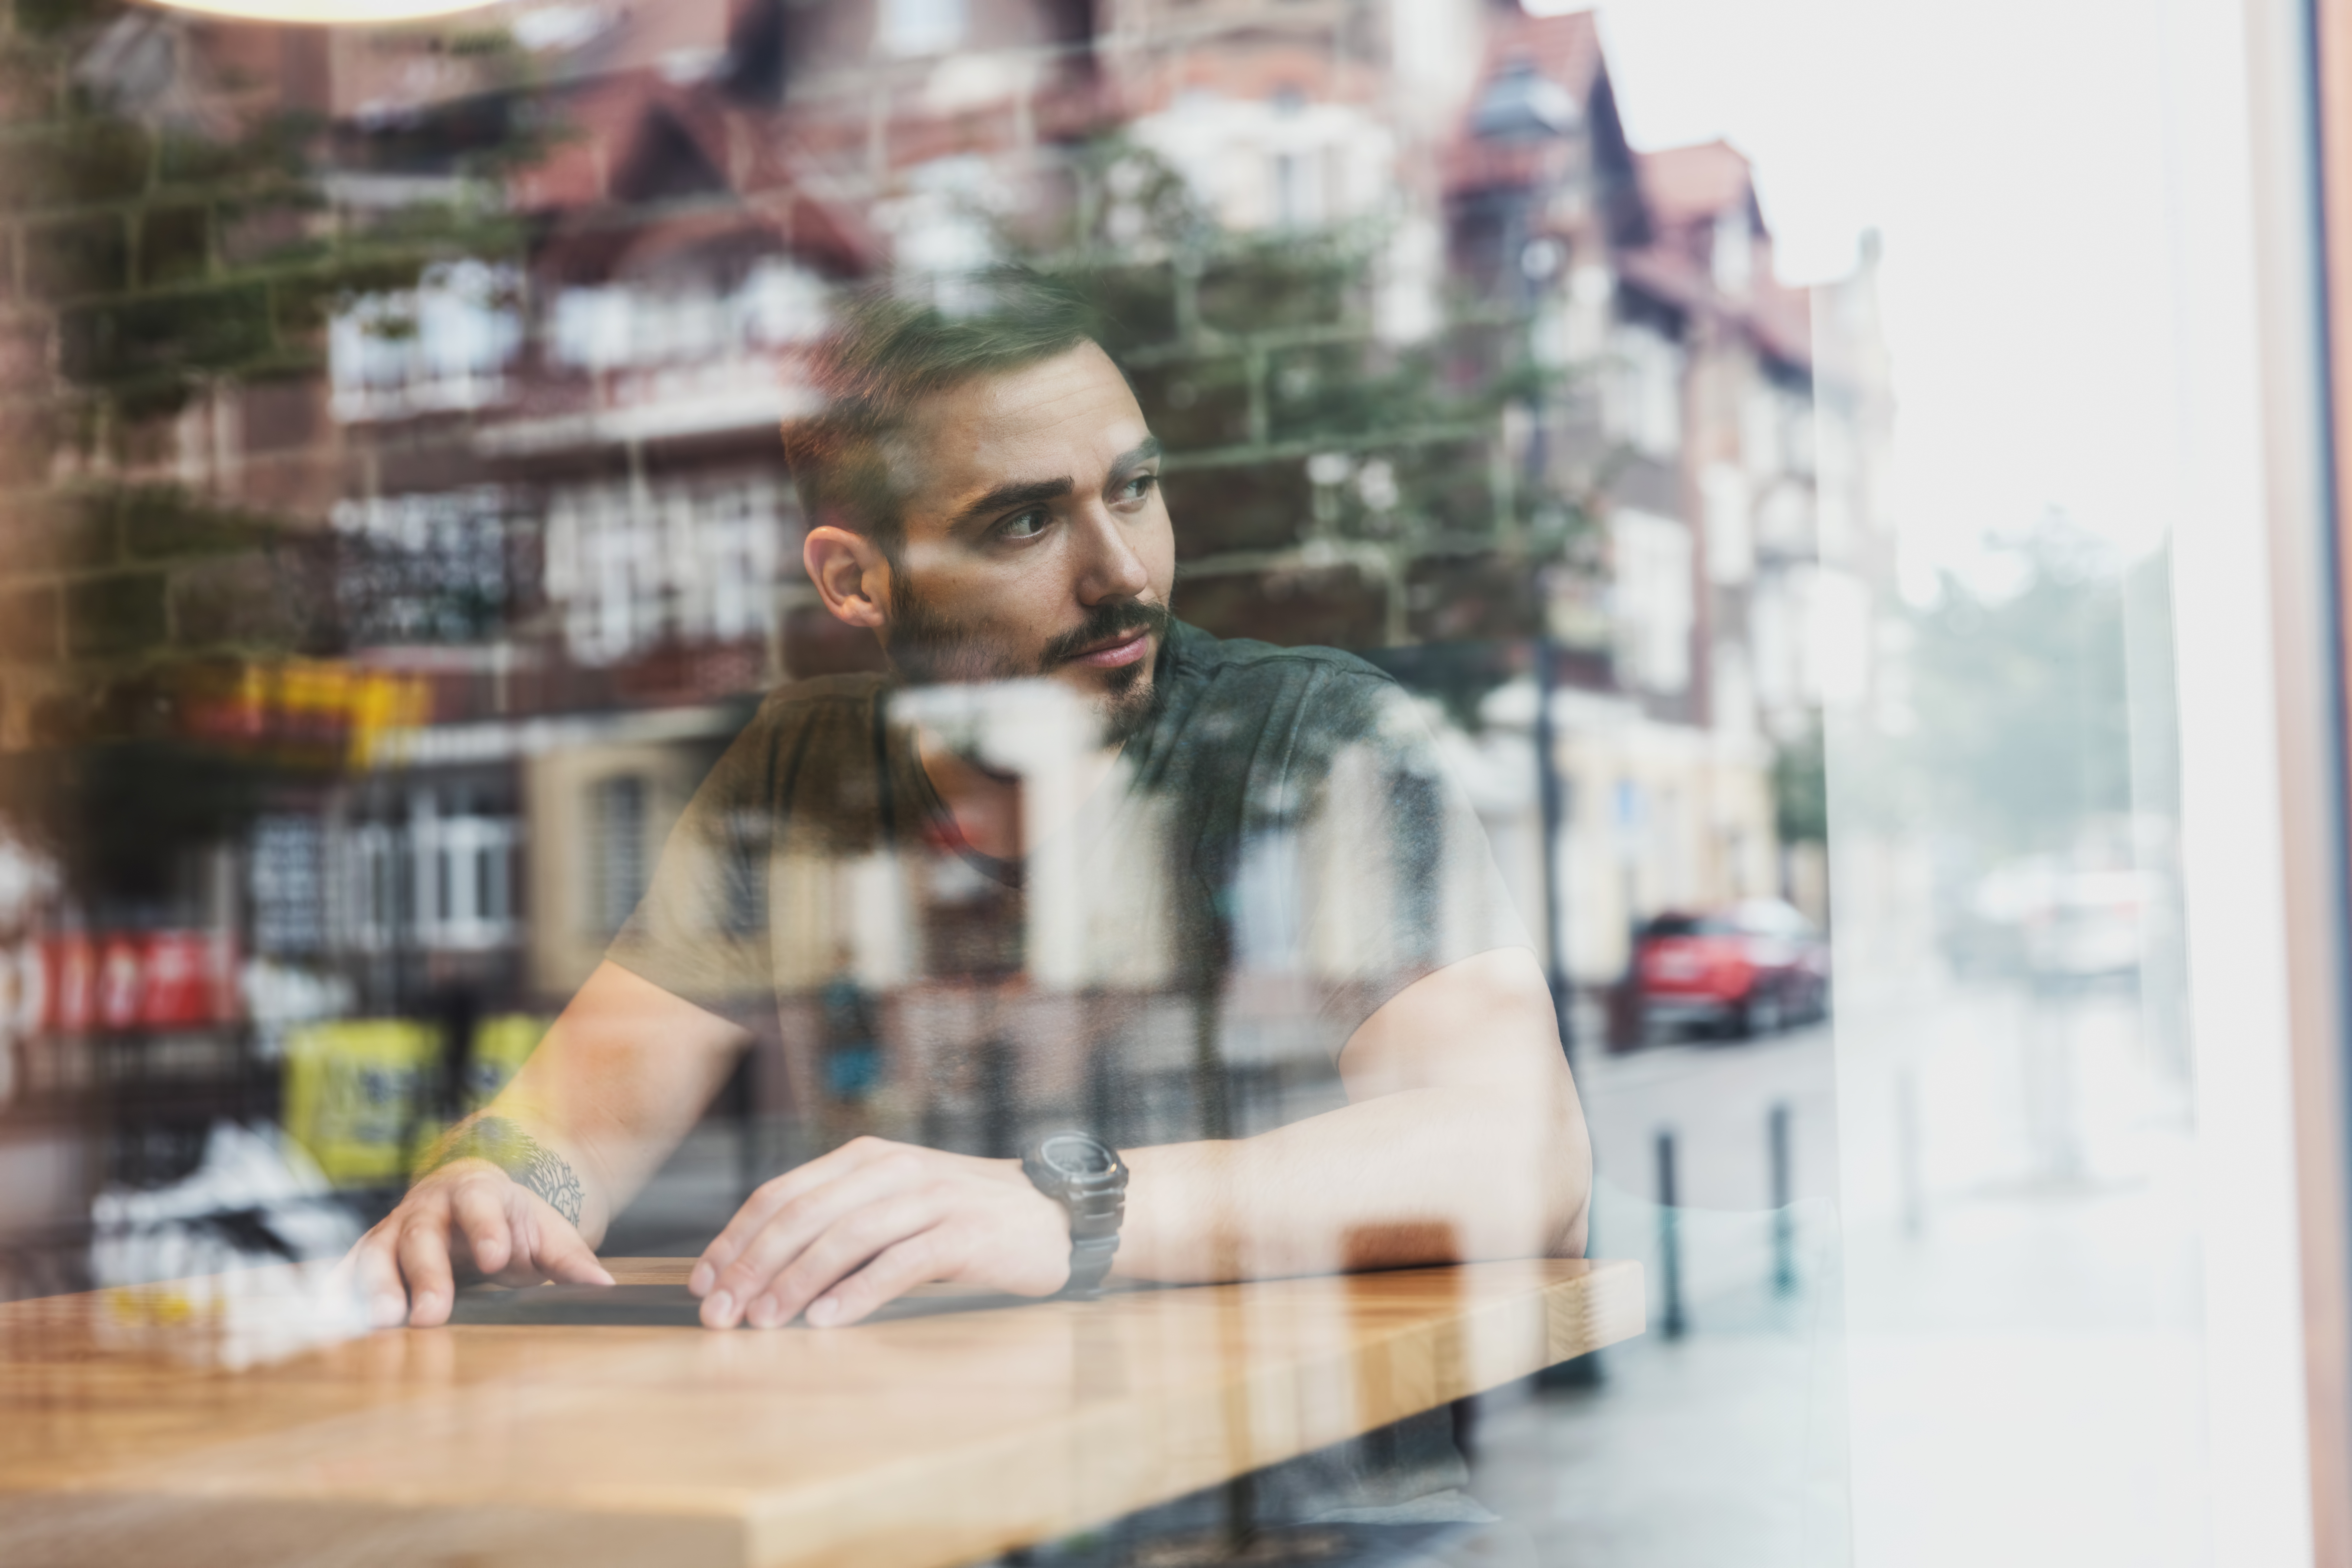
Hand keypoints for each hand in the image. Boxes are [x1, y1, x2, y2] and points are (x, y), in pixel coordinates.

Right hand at [339, 1159, 613, 1327]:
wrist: (467, 1199)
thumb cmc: (509, 1221)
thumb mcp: (544, 1230)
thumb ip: (569, 1257)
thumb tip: (605, 1286)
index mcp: (475, 1193)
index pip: (480, 1205)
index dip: (486, 1229)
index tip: (496, 1258)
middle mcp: (426, 1208)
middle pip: (421, 1235)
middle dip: (426, 1275)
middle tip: (431, 1314)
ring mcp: (392, 1230)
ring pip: (376, 1254)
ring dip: (376, 1288)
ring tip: (382, 1323)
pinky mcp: (368, 1254)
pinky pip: (346, 1272)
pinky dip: (335, 1294)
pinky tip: (328, 1322)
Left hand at [689, 1136, 1070, 1328]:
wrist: (1051, 1215)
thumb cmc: (962, 1217)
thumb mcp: (893, 1203)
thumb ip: (838, 1220)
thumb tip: (760, 1267)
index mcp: (866, 1157)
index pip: (782, 1193)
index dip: (736, 1237)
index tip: (703, 1282)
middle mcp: (893, 1169)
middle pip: (803, 1215)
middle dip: (752, 1265)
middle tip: (720, 1313)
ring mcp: (930, 1198)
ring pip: (845, 1237)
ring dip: (795, 1282)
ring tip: (763, 1321)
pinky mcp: (963, 1233)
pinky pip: (899, 1262)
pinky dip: (857, 1293)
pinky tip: (825, 1320)